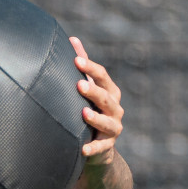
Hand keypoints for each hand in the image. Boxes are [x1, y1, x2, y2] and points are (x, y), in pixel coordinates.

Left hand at [71, 37, 123, 164]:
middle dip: (94, 91)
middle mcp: (115, 109)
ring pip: (107, 123)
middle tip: (79, 84)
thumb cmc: (90, 108)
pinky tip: (83, 149)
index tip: (76, 60)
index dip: (91, 67)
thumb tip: (72, 39)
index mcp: (110, 91)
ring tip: (83, 113)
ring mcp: (113, 128)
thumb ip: (83, 65)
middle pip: (106, 98)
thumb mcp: (89, 87)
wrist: (98, 143)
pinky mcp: (107, 146)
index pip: (103, 76)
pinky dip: (92, 148)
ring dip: (96, 119)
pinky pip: (100, 148)